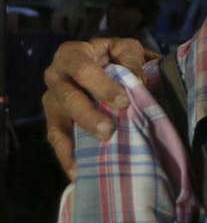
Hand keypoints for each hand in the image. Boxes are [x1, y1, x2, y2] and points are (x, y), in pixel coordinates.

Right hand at [43, 37, 151, 177]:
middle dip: (88, 116)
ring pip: (58, 122)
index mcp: (71, 54)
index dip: (101, 86)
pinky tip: (78, 173)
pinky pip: (57, 140)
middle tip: (109, 131)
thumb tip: (138, 82)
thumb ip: (131, 60)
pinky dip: (67, 157)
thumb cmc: (115, 55)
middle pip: (68, 98)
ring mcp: (52, 101)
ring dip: (75, 141)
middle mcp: (55, 76)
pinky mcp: (54, 120)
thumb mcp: (125, 49)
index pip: (82, 69)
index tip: (123, 102)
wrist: (102, 62)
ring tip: (93, 158)